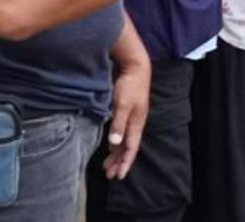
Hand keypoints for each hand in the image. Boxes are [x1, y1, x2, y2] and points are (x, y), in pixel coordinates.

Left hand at [102, 55, 150, 179]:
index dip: (125, 163)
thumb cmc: (130, 86)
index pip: (131, 148)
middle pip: (127, 148)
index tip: (119, 176)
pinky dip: (115, 143)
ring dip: (116, 154)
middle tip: (110, 175)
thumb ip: (119, 123)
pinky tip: (111, 146)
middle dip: (119, 162)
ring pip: (124, 141)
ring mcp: (132, 118)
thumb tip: (116, 143)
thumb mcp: (123, 105)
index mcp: (136, 123)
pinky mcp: (127, 112)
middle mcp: (135, 123)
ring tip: (108, 166)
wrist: (136, 68)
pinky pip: (121, 133)